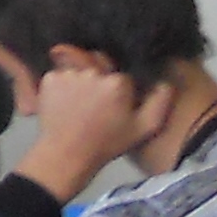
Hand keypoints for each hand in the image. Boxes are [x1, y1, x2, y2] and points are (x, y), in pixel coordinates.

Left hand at [15, 63, 169, 204]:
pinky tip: (65, 101)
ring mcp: (69, 74)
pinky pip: (60, 74)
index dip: (120, 87)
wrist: (68, 153)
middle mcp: (93, 72)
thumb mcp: (144, 128)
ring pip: (78, 67)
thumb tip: (165, 82)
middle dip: (99, 77)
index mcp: (118, 82)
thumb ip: (160, 102)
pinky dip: (62, 85)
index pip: (122, 74)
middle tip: (95, 100)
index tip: (115, 101)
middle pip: (99, 62)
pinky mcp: (50, 79)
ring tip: (79, 102)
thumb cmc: (108, 142)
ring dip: (80, 79)